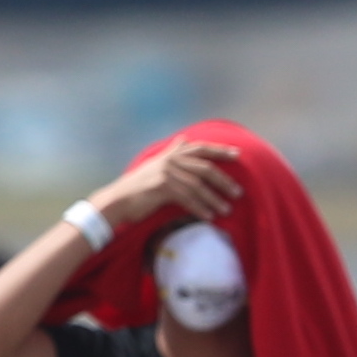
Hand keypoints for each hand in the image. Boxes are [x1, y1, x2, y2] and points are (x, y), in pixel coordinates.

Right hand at [94, 139, 240, 235]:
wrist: (117, 201)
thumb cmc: (138, 186)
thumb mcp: (155, 164)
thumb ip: (172, 152)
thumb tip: (184, 139)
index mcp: (171, 154)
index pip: (201, 148)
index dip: (220, 150)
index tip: (238, 154)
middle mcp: (170, 160)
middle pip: (205, 168)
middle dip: (224, 181)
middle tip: (238, 192)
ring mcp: (166, 172)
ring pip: (198, 186)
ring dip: (214, 199)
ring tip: (226, 210)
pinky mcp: (161, 186)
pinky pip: (187, 198)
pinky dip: (200, 208)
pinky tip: (209, 216)